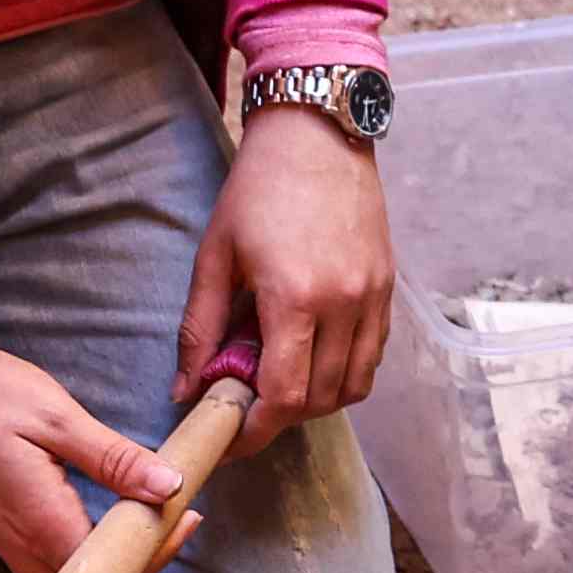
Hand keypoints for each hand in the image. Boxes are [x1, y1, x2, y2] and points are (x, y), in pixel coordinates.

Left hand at [186, 103, 396, 433]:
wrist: (318, 135)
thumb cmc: (259, 189)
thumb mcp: (215, 255)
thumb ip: (199, 328)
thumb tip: (184, 391)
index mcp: (295, 298)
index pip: (284, 396)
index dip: (256, 430)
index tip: (232, 437)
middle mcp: (345, 304)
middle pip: (320, 399)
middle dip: (281, 417)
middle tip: (248, 407)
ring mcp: (373, 297)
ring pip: (354, 385)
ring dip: (317, 400)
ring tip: (282, 383)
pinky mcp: (388, 288)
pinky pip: (374, 355)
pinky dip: (346, 373)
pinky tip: (315, 356)